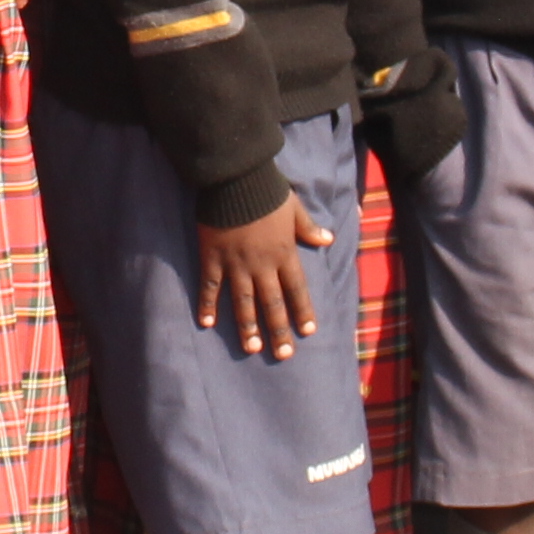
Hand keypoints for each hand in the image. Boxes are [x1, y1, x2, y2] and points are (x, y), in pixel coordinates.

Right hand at [195, 192, 329, 356]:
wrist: (236, 179)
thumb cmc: (267, 191)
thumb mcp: (294, 208)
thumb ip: (309, 228)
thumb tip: (328, 240)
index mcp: (284, 253)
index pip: (296, 290)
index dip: (302, 311)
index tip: (307, 332)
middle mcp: (262, 265)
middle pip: (272, 303)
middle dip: (278, 330)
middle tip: (282, 354)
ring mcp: (236, 264)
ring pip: (243, 302)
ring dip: (248, 326)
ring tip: (251, 347)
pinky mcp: (213, 258)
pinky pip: (210, 286)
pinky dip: (207, 305)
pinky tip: (206, 323)